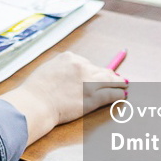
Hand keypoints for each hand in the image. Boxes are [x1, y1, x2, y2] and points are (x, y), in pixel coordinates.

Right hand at [1, 51, 127, 142]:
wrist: (36, 103)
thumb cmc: (35, 91)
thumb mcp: (47, 69)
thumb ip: (60, 68)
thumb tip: (69, 73)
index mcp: (69, 57)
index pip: (87, 63)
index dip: (92, 71)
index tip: (96, 74)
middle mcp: (81, 66)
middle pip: (100, 70)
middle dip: (107, 75)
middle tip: (116, 78)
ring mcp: (88, 81)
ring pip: (110, 80)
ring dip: (118, 82)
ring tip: (124, 85)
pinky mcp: (93, 96)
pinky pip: (111, 93)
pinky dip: (119, 94)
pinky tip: (123, 95)